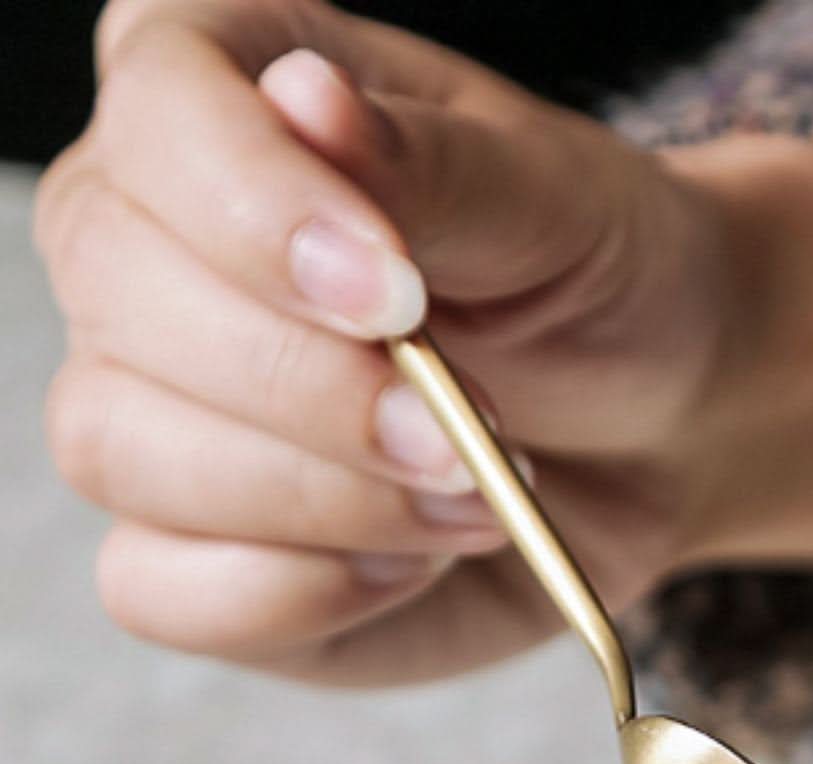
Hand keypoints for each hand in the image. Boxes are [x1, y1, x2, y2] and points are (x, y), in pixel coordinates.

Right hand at [35, 0, 812, 686]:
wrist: (671, 407)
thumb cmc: (624, 278)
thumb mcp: (579, 204)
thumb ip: (441, 174)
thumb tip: (308, 122)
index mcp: (225, 94)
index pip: (153, 123)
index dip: (265, 228)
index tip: (408, 306)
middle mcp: (159, 238)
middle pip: (128, 332)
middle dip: (324, 413)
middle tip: (470, 437)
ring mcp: (168, 403)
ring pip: (139, 478)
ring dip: (323, 514)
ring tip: (462, 493)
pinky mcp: (213, 553)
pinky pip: (183, 605)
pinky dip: (304, 605)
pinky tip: (406, 564)